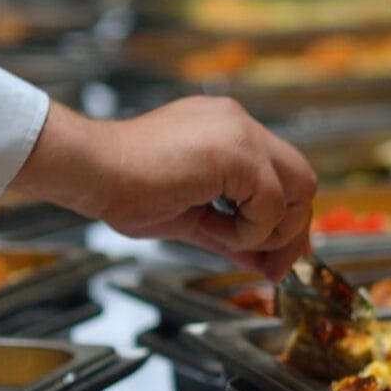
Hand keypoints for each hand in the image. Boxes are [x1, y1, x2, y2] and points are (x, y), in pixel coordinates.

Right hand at [11, 98, 316, 278]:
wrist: (88, 170)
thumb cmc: (120, 187)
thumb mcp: (190, 216)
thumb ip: (232, 234)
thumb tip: (263, 260)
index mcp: (227, 132)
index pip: (282, 175)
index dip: (284, 219)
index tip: (275, 256)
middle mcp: (240, 124)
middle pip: (302, 180)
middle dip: (293, 229)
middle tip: (276, 266)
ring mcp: (242, 133)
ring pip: (298, 190)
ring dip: (269, 229)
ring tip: (227, 237)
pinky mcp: (239, 151)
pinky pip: (271, 203)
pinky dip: (250, 229)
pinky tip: (215, 228)